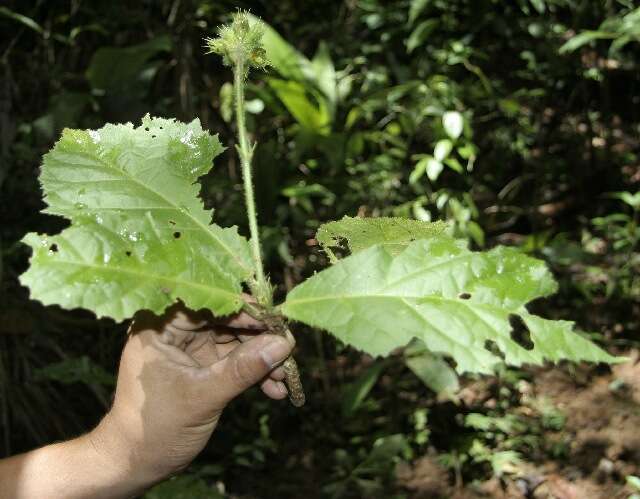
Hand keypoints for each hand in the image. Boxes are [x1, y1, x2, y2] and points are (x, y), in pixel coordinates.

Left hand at [89, 303, 293, 485]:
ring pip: (234, 341)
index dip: (244, 310)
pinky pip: (234, 361)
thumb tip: (283, 344)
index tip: (276, 320)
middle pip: (225, 320)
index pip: (208, 304)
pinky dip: (253, 373)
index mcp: (159, 326)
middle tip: (289, 348)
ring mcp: (189, 348)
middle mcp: (174, 331)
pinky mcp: (201, 366)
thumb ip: (242, 369)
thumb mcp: (202, 397)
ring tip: (285, 376)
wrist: (136, 464)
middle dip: (258, 338)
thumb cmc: (155, 429)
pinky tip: (274, 389)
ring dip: (261, 359)